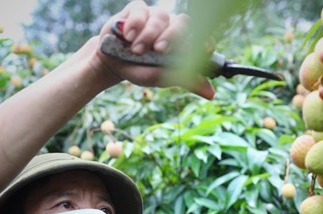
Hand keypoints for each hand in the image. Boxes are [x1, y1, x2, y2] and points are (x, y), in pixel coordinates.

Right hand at [92, 1, 214, 98]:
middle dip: (171, 37)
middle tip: (159, 50)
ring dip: (148, 35)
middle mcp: (172, 26)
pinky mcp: (137, 9)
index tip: (202, 49)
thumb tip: (211, 94)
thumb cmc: (140, 69)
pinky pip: (141, 10)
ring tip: (136, 50)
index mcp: (182, 42)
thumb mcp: (162, 78)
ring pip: (161, 17)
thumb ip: (186, 81)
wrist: (111, 63)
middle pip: (183, 23)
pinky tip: (128, 36)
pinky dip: (135, 23)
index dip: (203, 41)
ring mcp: (155, 16)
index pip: (201, 36)